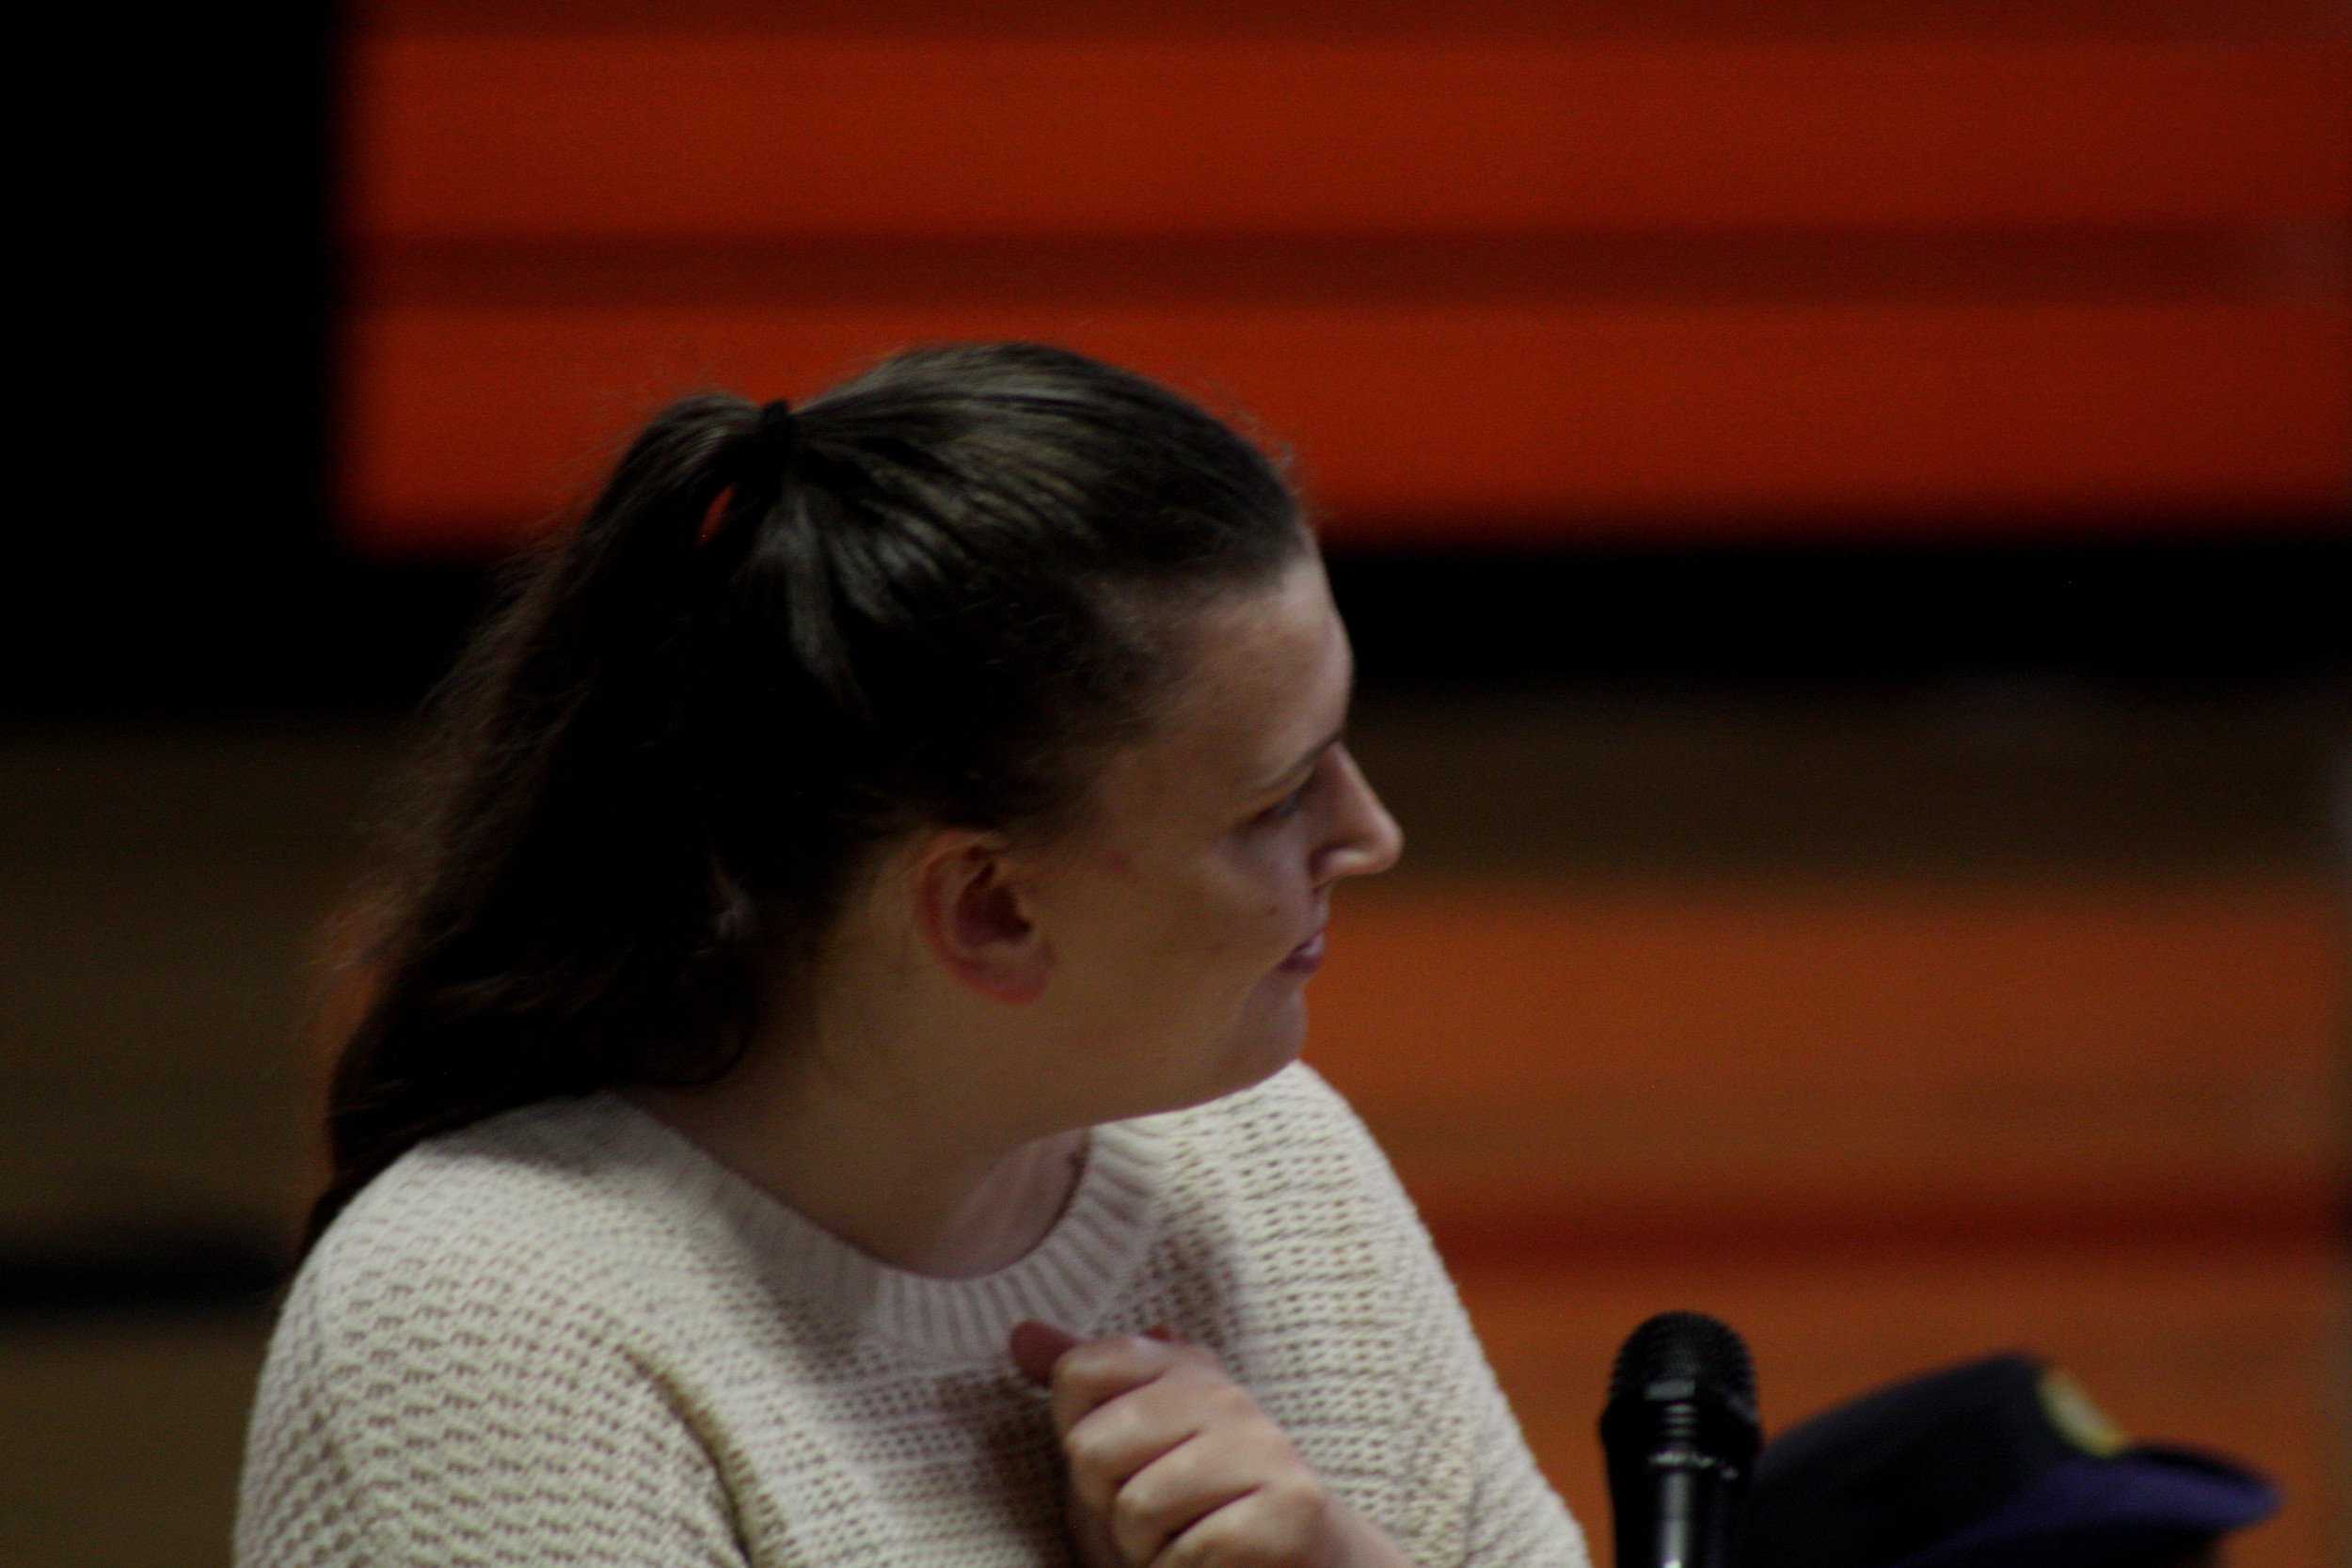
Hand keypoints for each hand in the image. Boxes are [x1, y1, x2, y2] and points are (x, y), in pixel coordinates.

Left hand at [1009, 1320, 1415, 1567]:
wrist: (1307, 1564)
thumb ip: (1083, 1390)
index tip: (1119, 1469)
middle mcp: (1223, 1395)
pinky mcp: (1293, 1507)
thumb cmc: (1197, 1513)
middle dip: (1108, 1510)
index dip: (1076, 1441)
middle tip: (1155, 1524)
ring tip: (1184, 1547)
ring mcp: (1263, 1446)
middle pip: (1092, 1448)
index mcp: (1180, 1368)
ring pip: (1136, 1508)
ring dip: (1149, 1554)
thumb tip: (1020, 1333)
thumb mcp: (1128, 1450)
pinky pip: (1189, 1553)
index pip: (1078, 1372)